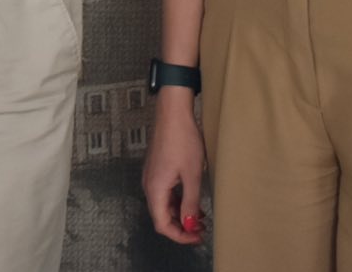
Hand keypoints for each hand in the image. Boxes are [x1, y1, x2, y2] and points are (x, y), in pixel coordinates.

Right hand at [141, 93, 207, 244]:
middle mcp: (149, 185)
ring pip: (163, 205)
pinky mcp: (156, 169)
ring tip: (201, 218)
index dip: (179, 235)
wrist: (172, 113)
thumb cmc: (182, 140)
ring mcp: (151, 176)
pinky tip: (191, 200)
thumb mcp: (192, 175)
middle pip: (161, 216)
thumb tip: (190, 225)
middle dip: (181, 227)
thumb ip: (190, 203)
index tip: (197, 237)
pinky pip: (164, 193)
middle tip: (202, 230)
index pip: (162, 224)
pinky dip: (177, 202)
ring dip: (180, 214)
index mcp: (155, 189)